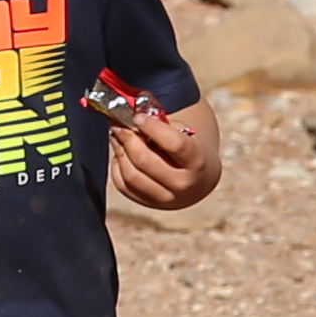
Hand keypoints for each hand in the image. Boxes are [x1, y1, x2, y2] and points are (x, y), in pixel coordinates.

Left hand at [107, 89, 216, 209]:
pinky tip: (120, 153)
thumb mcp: (185, 133)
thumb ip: (163, 123)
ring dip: (119, 151)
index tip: (139, 117)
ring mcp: (165, 198)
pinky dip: (117, 166)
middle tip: (119, 125)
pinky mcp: (148, 203)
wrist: (198, 179)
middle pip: (146, 161)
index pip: (175, 144)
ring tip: (117, 136)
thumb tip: (135, 112)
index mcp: (197, 163)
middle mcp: (183, 185)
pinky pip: (123, 185)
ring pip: (131, 175)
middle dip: (128, 139)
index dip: (153, 128)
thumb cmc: (189, 150)